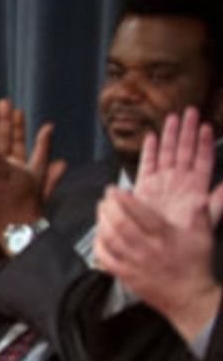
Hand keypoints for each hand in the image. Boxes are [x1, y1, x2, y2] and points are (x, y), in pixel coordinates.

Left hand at [94, 187, 219, 341]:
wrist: (189, 298)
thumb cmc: (195, 267)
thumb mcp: (203, 239)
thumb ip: (201, 217)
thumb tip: (197, 199)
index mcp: (165, 237)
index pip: (140, 213)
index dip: (124, 199)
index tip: (115, 190)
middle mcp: (147, 249)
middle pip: (120, 224)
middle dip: (109, 207)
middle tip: (105, 197)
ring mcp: (134, 263)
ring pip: (110, 239)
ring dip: (101, 222)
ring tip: (100, 211)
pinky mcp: (126, 276)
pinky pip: (106, 259)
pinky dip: (99, 245)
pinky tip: (98, 235)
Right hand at [133, 107, 222, 227]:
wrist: (157, 249)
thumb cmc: (185, 238)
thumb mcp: (210, 218)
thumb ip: (220, 199)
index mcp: (197, 187)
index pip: (203, 159)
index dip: (205, 143)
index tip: (207, 127)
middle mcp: (179, 181)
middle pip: (185, 151)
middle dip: (187, 131)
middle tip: (190, 112)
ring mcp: (162, 183)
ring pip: (167, 153)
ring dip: (170, 136)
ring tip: (173, 118)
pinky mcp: (144, 187)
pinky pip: (147, 164)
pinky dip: (149, 151)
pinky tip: (152, 137)